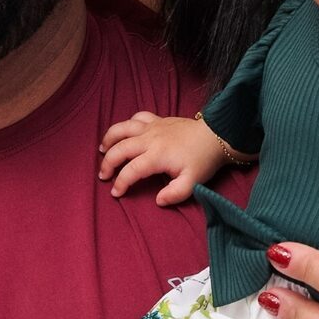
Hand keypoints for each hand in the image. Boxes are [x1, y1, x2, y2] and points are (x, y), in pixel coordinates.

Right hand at [98, 112, 223, 204]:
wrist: (216, 136)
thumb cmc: (204, 160)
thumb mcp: (193, 182)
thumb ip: (175, 194)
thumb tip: (158, 200)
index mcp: (157, 155)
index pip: (131, 170)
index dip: (121, 183)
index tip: (116, 193)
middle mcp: (150, 138)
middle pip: (120, 148)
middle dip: (108, 163)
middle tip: (104, 176)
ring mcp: (153, 126)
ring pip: (123, 128)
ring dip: (110, 138)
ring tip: (102, 150)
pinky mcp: (158, 119)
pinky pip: (137, 118)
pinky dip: (127, 125)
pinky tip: (124, 133)